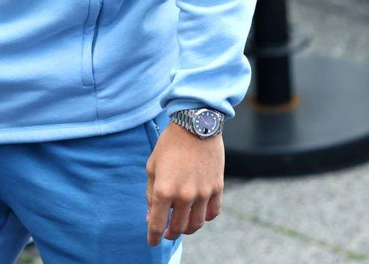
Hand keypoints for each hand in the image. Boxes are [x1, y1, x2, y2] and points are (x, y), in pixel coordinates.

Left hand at [146, 123, 222, 244]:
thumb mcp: (152, 167)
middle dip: (170, 234)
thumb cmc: (169, 144)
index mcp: (164, 190)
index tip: (152, 242)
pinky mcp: (217, 188)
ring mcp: (203, 193)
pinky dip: (205, 218)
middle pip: (178, 228)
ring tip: (181, 225)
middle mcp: (184, 195)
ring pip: (197, 224)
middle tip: (166, 233)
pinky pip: (213, 213)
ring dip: (187, 229)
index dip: (153, 236)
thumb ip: (150, 194)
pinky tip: (198, 214)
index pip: (157, 223)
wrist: (195, 125)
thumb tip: (151, 215)